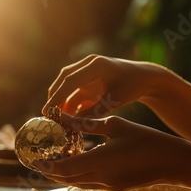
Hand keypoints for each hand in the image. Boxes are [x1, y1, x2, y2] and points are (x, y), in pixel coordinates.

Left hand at [34, 114, 190, 190]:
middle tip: (40, 161)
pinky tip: (77, 164)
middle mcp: (101, 178)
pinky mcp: (116, 188)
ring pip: (78, 183)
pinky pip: (90, 184)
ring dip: (64, 175)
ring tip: (54, 162)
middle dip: (51, 172)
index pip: (64, 168)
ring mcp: (109, 186)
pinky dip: (79, 176)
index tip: (34, 161)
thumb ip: (88, 123)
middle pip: (67, 179)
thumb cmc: (146, 139)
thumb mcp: (116, 125)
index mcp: (100, 160)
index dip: (47, 167)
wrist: (172, 162)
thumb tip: (64, 116)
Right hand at [43, 54, 170, 117]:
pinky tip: (67, 119)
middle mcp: (88, 65)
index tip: (48, 110)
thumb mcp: (116, 100)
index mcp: (96, 65)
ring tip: (56, 120)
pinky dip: (69, 105)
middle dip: (54, 98)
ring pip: (67, 87)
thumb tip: (76, 125)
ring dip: (61, 103)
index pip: (70, 80)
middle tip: (47, 115)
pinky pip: (74, 93)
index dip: (58, 96)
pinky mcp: (87, 81)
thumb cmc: (133, 86)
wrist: (144, 78)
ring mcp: (86, 72)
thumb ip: (96, 111)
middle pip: (64, 80)